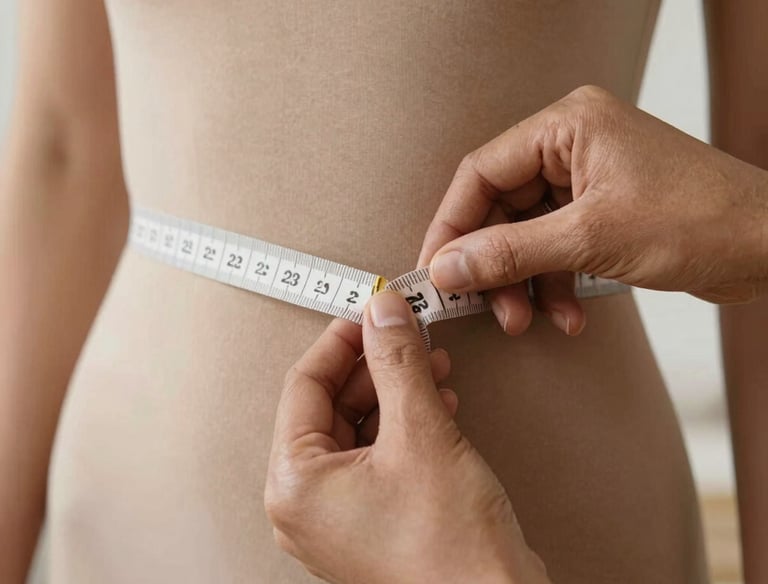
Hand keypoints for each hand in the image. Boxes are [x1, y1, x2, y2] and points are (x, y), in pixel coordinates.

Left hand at [265, 292, 549, 583]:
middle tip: (408, 335)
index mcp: (295, 484)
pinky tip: (438, 403)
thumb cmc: (451, 549)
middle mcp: (306, 504)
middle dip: (377, 367)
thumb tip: (381, 313)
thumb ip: (396, 363)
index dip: (341, 341)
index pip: (304, 386)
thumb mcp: (421, 433)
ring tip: (432, 366)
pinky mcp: (371, 521)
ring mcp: (338, 517)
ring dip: (396, 392)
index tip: (370, 313)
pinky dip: (405, 425)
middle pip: (332, 406)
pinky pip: (377, 456)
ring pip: (359, 429)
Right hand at [419, 85, 767, 335]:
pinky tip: (568, 315)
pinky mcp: (601, 211)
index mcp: (566, 127)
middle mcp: (571, 146)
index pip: (482, 172)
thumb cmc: (700, 220)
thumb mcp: (591, 239)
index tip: (437, 271)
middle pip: (501, 208)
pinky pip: (555, 248)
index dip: (453, 226)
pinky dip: (554, 285)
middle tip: (487, 307)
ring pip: (525, 235)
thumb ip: (511, 253)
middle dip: (495, 265)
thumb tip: (447, 268)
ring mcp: (587, 180)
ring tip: (527, 320)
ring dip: (524, 283)